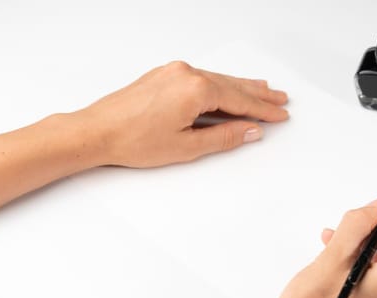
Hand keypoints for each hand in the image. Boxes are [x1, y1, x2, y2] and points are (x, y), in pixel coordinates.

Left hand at [70, 61, 288, 167]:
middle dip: (258, 94)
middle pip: (233, 85)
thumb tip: (251, 130)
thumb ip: (224, 137)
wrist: (97, 130)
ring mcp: (175, 71)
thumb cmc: (134, 140)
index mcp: (196, 89)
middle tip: (279, 99)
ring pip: (218, 79)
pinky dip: (219, 84)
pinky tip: (227, 87)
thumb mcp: (187, 146)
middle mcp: (187, 73)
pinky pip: (201, 77)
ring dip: (241, 87)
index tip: (280, 114)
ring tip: (262, 90)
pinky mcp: (164, 74)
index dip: (263, 110)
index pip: (240, 101)